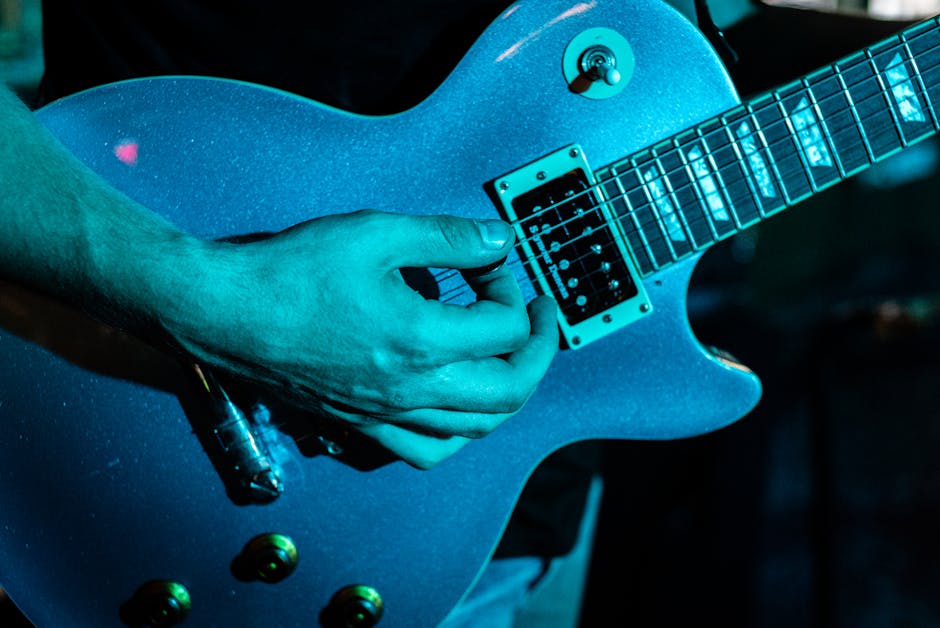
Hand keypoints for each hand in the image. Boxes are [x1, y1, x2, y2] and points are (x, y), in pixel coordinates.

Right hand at [167, 210, 558, 467]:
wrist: (222, 314)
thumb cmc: (292, 271)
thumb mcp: (376, 233)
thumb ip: (447, 237)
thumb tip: (500, 240)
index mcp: (422, 339)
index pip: (506, 329)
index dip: (514, 292)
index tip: (495, 266)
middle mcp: (412, 388)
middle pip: (509, 390)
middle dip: (537, 351)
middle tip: (537, 317)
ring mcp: (387, 414)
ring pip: (476, 429)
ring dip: (506, 394)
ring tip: (506, 360)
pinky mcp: (362, 424)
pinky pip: (427, 451)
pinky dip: (458, 433)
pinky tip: (455, 406)